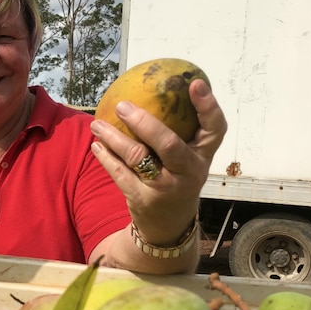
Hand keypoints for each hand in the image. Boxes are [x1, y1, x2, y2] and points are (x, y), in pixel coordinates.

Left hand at [90, 78, 226, 244]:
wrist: (169, 226)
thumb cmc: (177, 179)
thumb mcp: (187, 160)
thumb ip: (179, 133)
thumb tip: (152, 91)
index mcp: (202, 156)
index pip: (214, 129)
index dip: (208, 106)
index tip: (195, 83)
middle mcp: (188, 172)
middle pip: (169, 144)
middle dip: (144, 122)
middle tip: (123, 106)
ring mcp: (166, 187)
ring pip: (138, 157)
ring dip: (114, 137)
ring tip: (97, 124)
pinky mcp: (143, 199)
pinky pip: (120, 173)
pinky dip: (106, 157)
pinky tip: (96, 145)